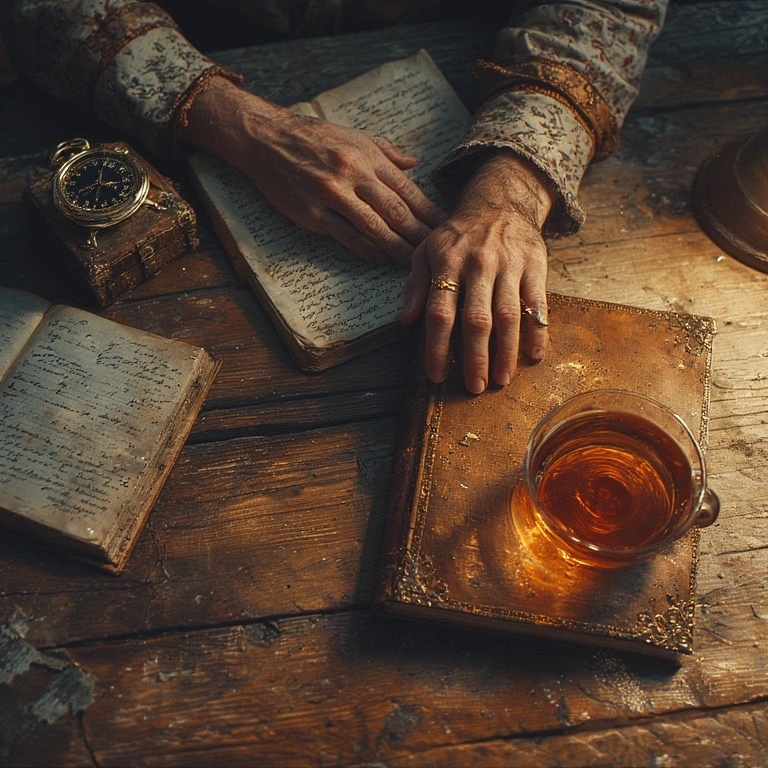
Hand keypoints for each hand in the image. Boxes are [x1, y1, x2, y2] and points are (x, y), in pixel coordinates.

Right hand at [180, 76, 444, 263]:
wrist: (269, 140)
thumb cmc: (315, 138)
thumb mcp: (355, 136)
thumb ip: (387, 153)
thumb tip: (416, 164)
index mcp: (369, 158)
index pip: (409, 191)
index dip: (430, 213)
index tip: (446, 229)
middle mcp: (355, 175)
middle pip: (397, 213)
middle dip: (420, 236)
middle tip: (438, 253)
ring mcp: (334, 196)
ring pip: (375, 229)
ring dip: (398, 249)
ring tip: (415, 264)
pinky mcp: (314, 215)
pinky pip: (347, 238)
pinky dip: (367, 250)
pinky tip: (381, 259)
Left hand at [400, 150, 553, 393]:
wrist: (500, 203)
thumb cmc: (457, 236)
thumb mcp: (426, 251)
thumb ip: (415, 286)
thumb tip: (406, 322)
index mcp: (448, 264)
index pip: (440, 313)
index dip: (437, 346)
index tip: (437, 374)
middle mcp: (478, 265)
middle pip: (476, 319)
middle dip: (474, 357)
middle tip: (474, 387)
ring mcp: (509, 266)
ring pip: (508, 315)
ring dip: (505, 352)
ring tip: (501, 379)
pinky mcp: (535, 266)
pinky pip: (537, 303)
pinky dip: (537, 331)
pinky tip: (534, 355)